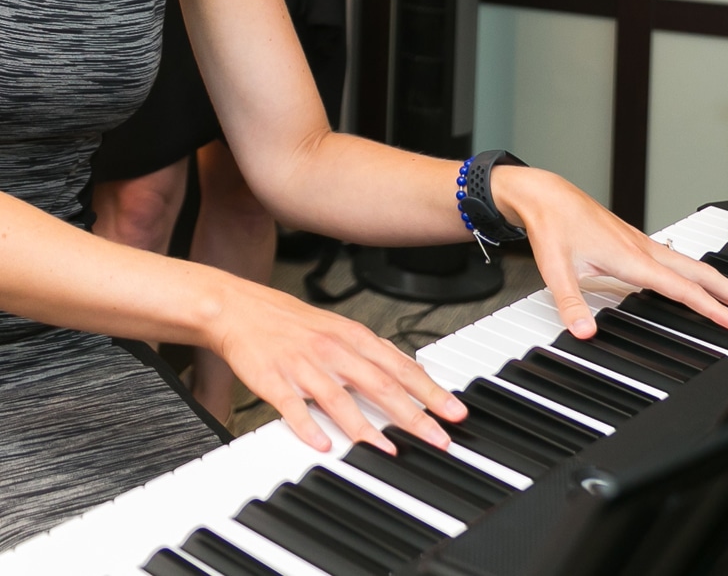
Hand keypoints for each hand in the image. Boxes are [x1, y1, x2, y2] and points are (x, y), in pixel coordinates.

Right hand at [209, 279, 466, 452]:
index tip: (455, 412)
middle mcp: (334, 350)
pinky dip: (308, 426)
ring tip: (388, 450)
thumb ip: (375, 353)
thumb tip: (411, 371)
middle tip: (438, 437)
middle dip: (414, 415)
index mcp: (354, 337)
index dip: (431, 392)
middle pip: (381, 385)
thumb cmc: (294, 323)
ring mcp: (304, 366)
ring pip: (340, 399)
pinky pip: (293, 406)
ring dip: (367, 428)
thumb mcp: (342, 329)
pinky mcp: (274, 379)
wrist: (240, 309)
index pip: (402, 368)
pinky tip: (323, 444)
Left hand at [494, 168, 727, 338]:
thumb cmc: (553, 226)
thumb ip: (571, 303)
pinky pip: (677, 259)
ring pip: (691, 264)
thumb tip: (584, 331)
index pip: (684, 290)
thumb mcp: (556, 269)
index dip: (714, 309)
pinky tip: (698, 278)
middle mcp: (644, 249)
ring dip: (719, 281)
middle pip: (701, 273)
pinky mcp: (634, 240)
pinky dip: (697, 271)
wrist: (547, 195)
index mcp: (633, 259)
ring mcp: (642, 243)